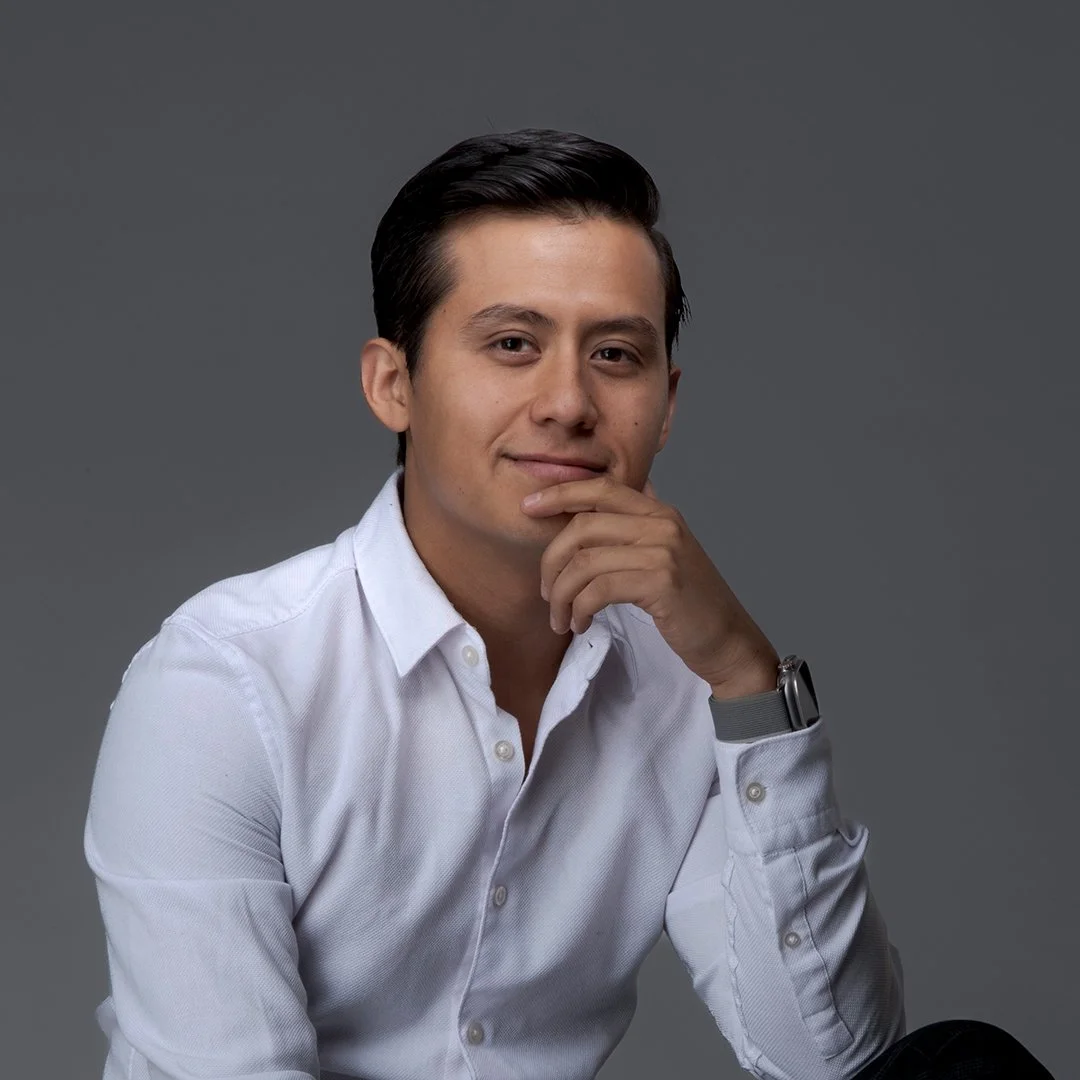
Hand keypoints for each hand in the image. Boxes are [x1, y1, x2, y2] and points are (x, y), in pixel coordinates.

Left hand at [521, 473, 779, 693]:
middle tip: (546, 593)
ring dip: (562, 594)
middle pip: (583, 526)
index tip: (527, 507)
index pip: (600, 488)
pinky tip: (580, 625)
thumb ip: (633, 530)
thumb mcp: (663, 556)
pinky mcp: (661, 582)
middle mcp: (662, 524)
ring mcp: (663, 551)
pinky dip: (579, 609)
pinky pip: (598, 589)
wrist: (729, 642)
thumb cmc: (689, 605)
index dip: (559, 494)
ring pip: (585, 561)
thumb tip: (592, 508)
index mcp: (659, 512)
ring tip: (561, 619)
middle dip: (552, 561)